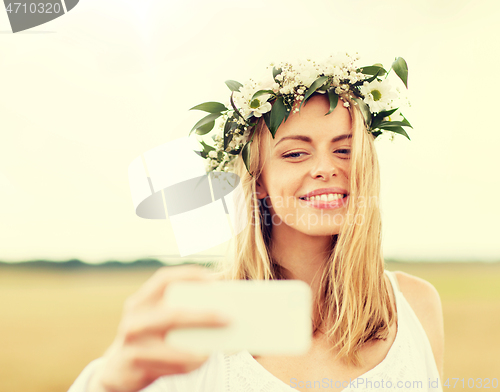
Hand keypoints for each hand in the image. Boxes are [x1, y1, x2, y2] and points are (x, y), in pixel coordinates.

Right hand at [87, 264, 228, 391]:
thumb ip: (177, 307)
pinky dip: (191, 363)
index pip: (164, 279)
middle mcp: (134, 319)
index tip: (213, 278)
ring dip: (200, 347)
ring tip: (220, 345)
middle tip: (229, 318)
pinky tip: (204, 359)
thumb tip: (220, 303)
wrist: (117, 371)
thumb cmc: (148, 338)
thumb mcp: (154, 318)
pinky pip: (171, 366)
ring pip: (173, 346)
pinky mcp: (135, 366)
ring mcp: (132, 344)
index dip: (189, 275)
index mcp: (141, 301)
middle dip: (204, 316)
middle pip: (173, 315)